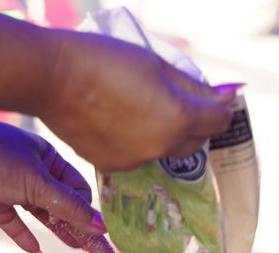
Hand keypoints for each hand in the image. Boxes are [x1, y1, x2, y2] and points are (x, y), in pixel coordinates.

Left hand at [0, 112, 113, 252]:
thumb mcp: (37, 183)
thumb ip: (69, 208)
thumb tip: (101, 227)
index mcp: (49, 159)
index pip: (79, 191)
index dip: (88, 213)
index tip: (98, 235)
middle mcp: (34, 173)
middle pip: (64, 206)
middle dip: (82, 229)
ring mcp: (13, 188)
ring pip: (43, 216)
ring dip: (59, 234)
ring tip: (78, 252)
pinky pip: (15, 224)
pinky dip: (26, 238)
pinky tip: (38, 252)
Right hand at [38, 31, 237, 172]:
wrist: (51, 77)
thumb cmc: (104, 60)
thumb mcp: (156, 64)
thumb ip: (194, 86)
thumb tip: (227, 96)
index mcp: (179, 118)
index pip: (220, 121)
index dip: (220, 106)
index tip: (215, 96)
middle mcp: (162, 147)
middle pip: (196, 141)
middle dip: (195, 122)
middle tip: (177, 98)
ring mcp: (137, 161)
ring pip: (166, 151)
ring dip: (165, 133)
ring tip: (139, 106)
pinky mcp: (113, 167)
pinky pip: (139, 156)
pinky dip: (138, 142)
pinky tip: (117, 119)